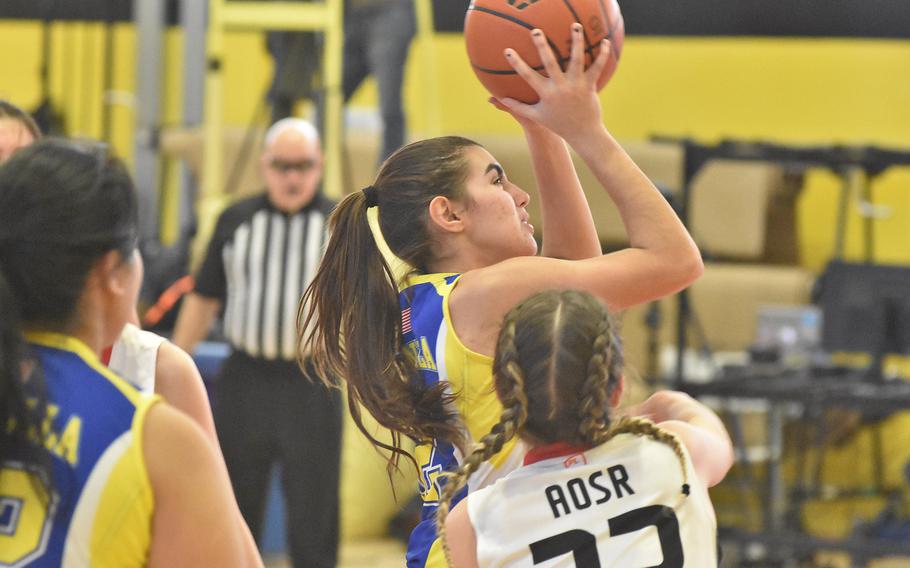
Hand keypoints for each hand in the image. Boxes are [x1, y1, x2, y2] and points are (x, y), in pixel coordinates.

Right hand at [498, 24, 610, 143]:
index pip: (528, 76)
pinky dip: (602, 54)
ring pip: (576, 60)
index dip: (517, 63)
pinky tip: (604, 41)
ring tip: (575, 26)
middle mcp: (561, 88)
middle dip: (542, 46)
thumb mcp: (535, 116)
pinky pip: (597, 67)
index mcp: (546, 94)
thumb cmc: (557, 123)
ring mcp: (576, 85)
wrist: (582, 133)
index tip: (508, 51)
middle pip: (550, 63)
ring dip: (576, 42)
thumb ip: (517, 106)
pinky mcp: (590, 85)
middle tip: (536, 31)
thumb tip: (497, 98)